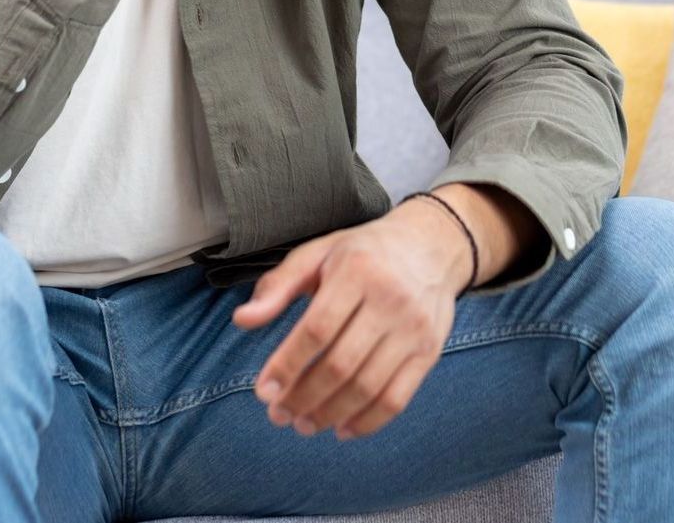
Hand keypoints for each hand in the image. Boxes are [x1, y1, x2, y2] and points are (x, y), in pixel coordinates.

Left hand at [230, 207, 471, 440]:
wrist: (431, 244)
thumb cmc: (363, 251)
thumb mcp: (317, 254)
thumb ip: (278, 286)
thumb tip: (242, 320)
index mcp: (356, 270)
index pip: (317, 329)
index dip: (287, 364)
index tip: (263, 391)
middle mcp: (389, 299)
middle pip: (341, 363)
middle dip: (304, 397)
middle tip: (278, 415)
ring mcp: (414, 328)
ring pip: (368, 386)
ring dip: (330, 414)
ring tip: (303, 424)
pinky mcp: (429, 351)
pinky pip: (398, 398)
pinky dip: (368, 422)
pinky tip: (342, 428)